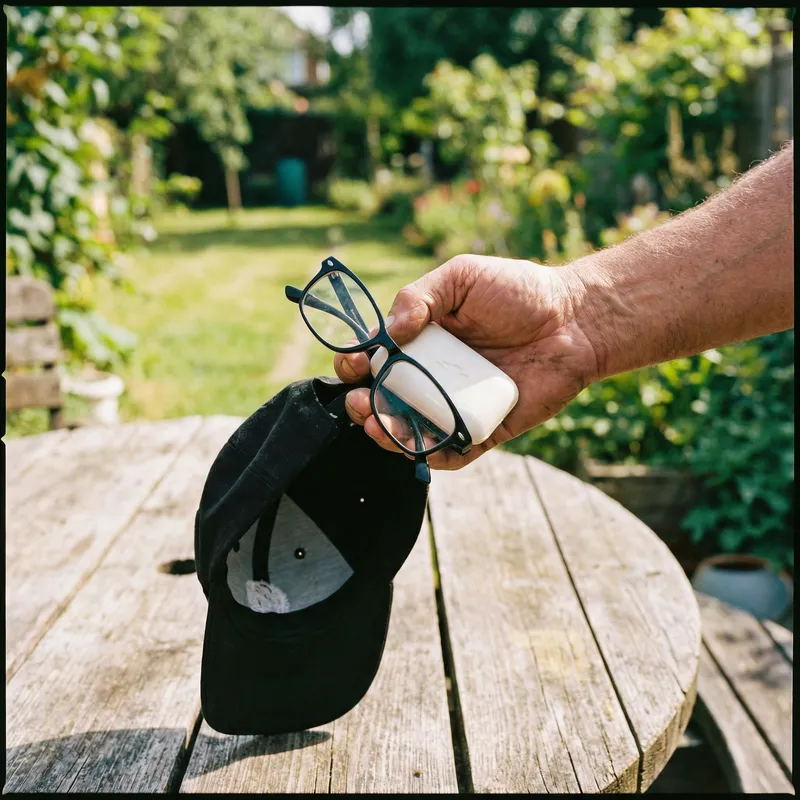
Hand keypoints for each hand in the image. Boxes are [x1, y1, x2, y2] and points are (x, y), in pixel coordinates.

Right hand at [332, 254, 600, 469]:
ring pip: (410, 430)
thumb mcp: (462, 277)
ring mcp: (455, 405)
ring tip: (379, 425)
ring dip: (387, 434)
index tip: (352, 361)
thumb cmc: (518, 291)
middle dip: (362, 404)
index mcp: (420, 340)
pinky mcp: (482, 429)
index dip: (354, 362)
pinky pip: (452, 451)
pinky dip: (432, 456)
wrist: (575, 319)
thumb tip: (387, 332)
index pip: (374, 357)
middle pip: (383, 399)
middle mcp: (432, 376)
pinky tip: (419, 446)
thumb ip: (420, 297)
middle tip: (360, 401)